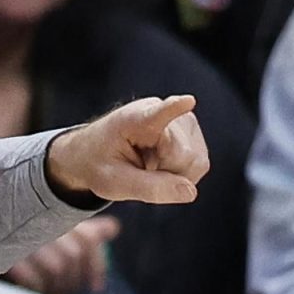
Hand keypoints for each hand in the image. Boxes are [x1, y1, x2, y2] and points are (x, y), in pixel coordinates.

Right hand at [4, 216, 120, 293]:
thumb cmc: (15, 224)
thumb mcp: (50, 223)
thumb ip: (82, 227)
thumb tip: (113, 228)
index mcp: (56, 210)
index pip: (88, 240)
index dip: (97, 266)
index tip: (97, 288)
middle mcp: (43, 220)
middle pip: (73, 255)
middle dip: (73, 280)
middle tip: (67, 293)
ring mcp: (25, 235)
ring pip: (57, 267)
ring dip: (56, 287)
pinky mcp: (7, 251)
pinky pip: (32, 276)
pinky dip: (36, 286)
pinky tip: (33, 290)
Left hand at [46, 95, 208, 203]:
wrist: (94, 151)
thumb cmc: (101, 163)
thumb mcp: (113, 183)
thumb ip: (149, 188)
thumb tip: (190, 191)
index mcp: (135, 120)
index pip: (159, 113)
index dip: (173, 108)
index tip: (187, 101)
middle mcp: (164, 111)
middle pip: (187, 158)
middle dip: (168, 174)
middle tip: (141, 169)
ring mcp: (182, 119)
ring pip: (197, 162)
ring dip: (174, 173)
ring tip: (148, 164)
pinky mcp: (191, 129)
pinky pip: (199, 163)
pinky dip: (180, 172)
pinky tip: (159, 163)